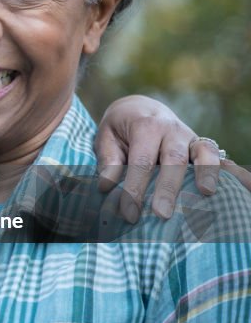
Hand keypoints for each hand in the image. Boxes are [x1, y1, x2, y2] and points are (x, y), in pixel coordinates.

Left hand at [95, 95, 232, 219]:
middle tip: (162, 214)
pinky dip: (217, 170)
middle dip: (168, 188)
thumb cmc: (120, 129)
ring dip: (204, 174)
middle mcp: (171, 129)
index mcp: (145, 126)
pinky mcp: (200, 145)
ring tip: (205, 195)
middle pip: (173, 159)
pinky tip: (214, 189)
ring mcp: (189, 136)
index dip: (135, 189)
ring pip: (201, 154)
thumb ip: (108, 160)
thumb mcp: (106, 138)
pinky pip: (214, 155)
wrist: (139, 109)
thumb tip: (107, 186)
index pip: (141, 161)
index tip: (129, 213)